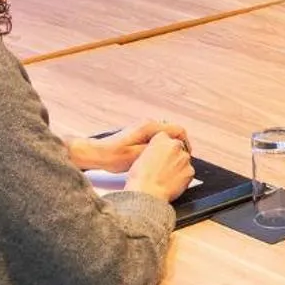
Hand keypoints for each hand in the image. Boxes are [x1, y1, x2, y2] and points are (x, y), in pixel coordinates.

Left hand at [68, 120, 191, 172]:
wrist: (98, 154)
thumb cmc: (114, 156)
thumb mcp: (138, 156)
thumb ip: (156, 151)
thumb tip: (172, 149)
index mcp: (150, 127)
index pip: (178, 130)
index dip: (186, 143)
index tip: (187, 155)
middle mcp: (148, 124)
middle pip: (174, 131)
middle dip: (180, 145)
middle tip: (181, 160)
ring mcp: (144, 127)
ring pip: (167, 135)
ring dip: (172, 146)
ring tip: (172, 161)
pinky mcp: (140, 133)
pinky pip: (159, 138)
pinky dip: (164, 147)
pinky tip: (161, 159)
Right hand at [121, 132, 194, 201]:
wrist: (147, 192)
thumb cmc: (140, 177)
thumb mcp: (141, 155)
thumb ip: (154, 150)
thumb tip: (159, 154)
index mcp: (161, 138)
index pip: (166, 138)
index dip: (163, 148)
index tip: (161, 155)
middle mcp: (175, 144)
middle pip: (178, 147)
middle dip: (173, 155)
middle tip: (164, 167)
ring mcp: (184, 158)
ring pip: (184, 160)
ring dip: (178, 166)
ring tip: (166, 176)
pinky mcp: (190, 170)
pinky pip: (188, 172)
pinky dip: (182, 176)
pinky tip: (172, 182)